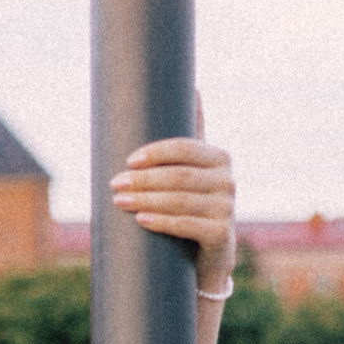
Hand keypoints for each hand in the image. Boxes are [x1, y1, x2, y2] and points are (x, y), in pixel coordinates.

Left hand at [109, 136, 235, 293]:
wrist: (208, 257)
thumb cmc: (192, 206)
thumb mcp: (191, 171)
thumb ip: (190, 139)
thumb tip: (192, 87)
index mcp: (219, 158)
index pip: (186, 147)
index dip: (156, 152)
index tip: (129, 160)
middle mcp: (228, 181)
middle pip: (179, 175)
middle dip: (144, 179)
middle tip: (115, 183)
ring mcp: (228, 209)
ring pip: (181, 200)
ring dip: (146, 200)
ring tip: (120, 201)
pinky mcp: (223, 236)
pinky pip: (188, 225)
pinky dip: (162, 222)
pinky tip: (141, 220)